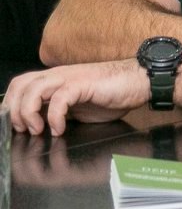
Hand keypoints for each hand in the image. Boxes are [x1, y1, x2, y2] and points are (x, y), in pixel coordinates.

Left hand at [7, 60, 148, 135]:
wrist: (141, 82)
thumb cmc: (114, 94)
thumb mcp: (80, 110)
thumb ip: (60, 115)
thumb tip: (44, 132)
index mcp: (56, 81)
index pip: (21, 87)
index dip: (12, 106)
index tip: (15, 127)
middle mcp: (59, 76)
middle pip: (21, 85)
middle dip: (15, 109)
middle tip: (23, 129)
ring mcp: (70, 78)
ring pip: (34, 89)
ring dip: (29, 112)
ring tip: (37, 130)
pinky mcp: (83, 84)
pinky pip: (59, 99)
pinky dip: (54, 117)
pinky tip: (59, 129)